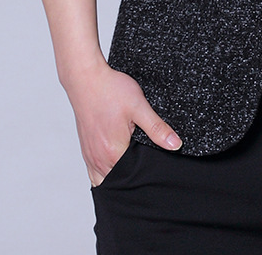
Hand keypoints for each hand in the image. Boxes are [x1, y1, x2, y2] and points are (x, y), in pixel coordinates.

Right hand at [63, 60, 182, 186]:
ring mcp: (90, 155)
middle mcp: (98, 159)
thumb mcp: (139, 107)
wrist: (86, 78)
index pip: (133, 177)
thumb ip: (157, 128)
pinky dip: (105, 172)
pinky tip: (117, 162)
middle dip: (132, 180)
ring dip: (118, 177)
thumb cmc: (110, 90)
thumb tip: (175, 145)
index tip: (156, 170)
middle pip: (118, 182)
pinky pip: (94, 171)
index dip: (146, 175)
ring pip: (104, 179)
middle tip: (147, 169)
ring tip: (133, 167)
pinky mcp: (86, 149)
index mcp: (113, 153)